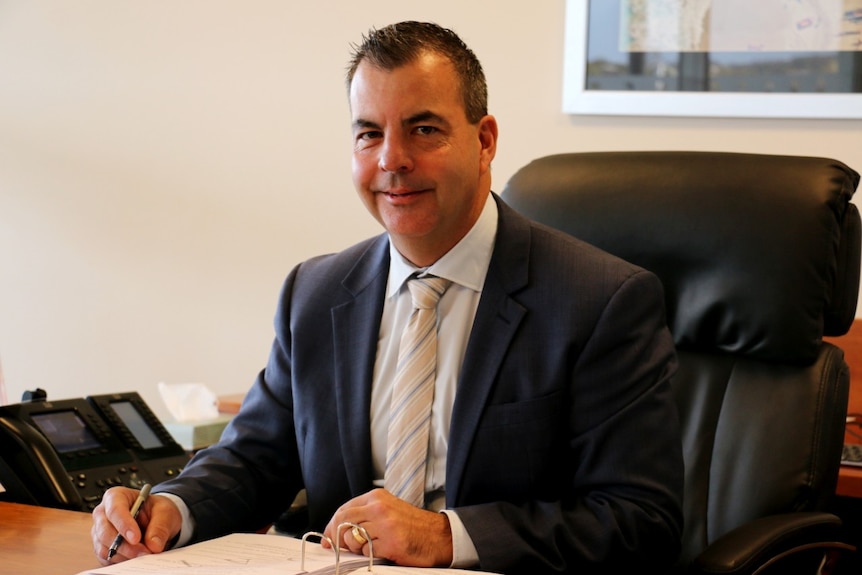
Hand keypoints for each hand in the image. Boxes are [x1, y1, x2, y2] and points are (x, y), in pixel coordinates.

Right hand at [91, 486, 181, 563]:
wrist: (155, 520)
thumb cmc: (156, 510)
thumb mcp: (165, 511)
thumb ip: (160, 526)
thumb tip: (154, 545)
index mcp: (116, 497)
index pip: (114, 510)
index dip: (124, 525)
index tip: (136, 538)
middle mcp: (103, 514)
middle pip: (105, 532)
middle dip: (125, 545)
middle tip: (144, 552)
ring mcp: (100, 532)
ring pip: (104, 548)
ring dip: (124, 555)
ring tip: (144, 555)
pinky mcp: (102, 547)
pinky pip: (106, 559)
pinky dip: (121, 561)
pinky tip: (135, 559)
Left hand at [322, 488, 452, 566]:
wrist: (439, 536)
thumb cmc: (413, 526)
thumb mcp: (388, 510)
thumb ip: (365, 515)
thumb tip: (335, 532)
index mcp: (377, 497)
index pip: (343, 510)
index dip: (331, 526)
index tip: (327, 538)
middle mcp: (379, 507)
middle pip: (343, 523)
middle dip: (340, 539)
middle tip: (344, 548)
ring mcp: (385, 525)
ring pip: (352, 539)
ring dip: (357, 548)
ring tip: (372, 547)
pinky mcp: (391, 542)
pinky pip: (367, 552)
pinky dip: (371, 555)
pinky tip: (384, 551)